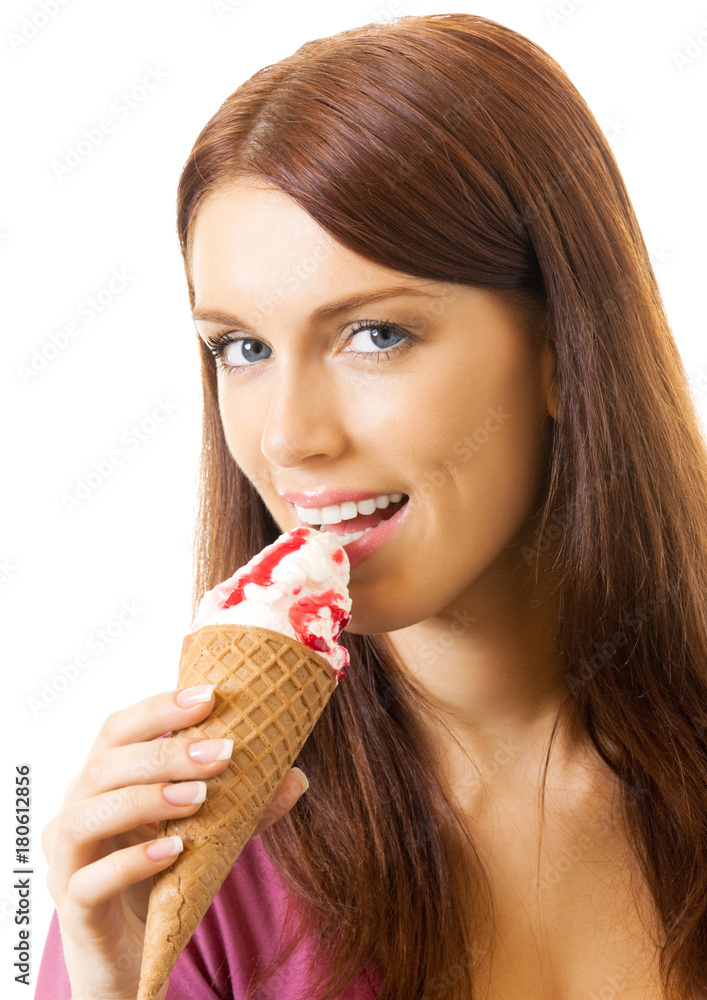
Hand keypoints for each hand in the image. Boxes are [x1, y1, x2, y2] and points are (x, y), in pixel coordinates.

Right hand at [41, 685, 308, 999]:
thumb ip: (245, 807)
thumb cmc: (164, 875)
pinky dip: (131, 862)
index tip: (210, 696)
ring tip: (200, 798)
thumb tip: (296, 776)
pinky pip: (90, 881)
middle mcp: (76, 809)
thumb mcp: (208, 833)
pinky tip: (172, 851)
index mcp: (104, 779)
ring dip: (146, 798)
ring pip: (86, 815)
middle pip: (105, 764)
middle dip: (166, 753)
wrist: (134, 954)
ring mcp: (67, 859)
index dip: (159, 707)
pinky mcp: (74, 907)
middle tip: (222, 752)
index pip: (119, 728)